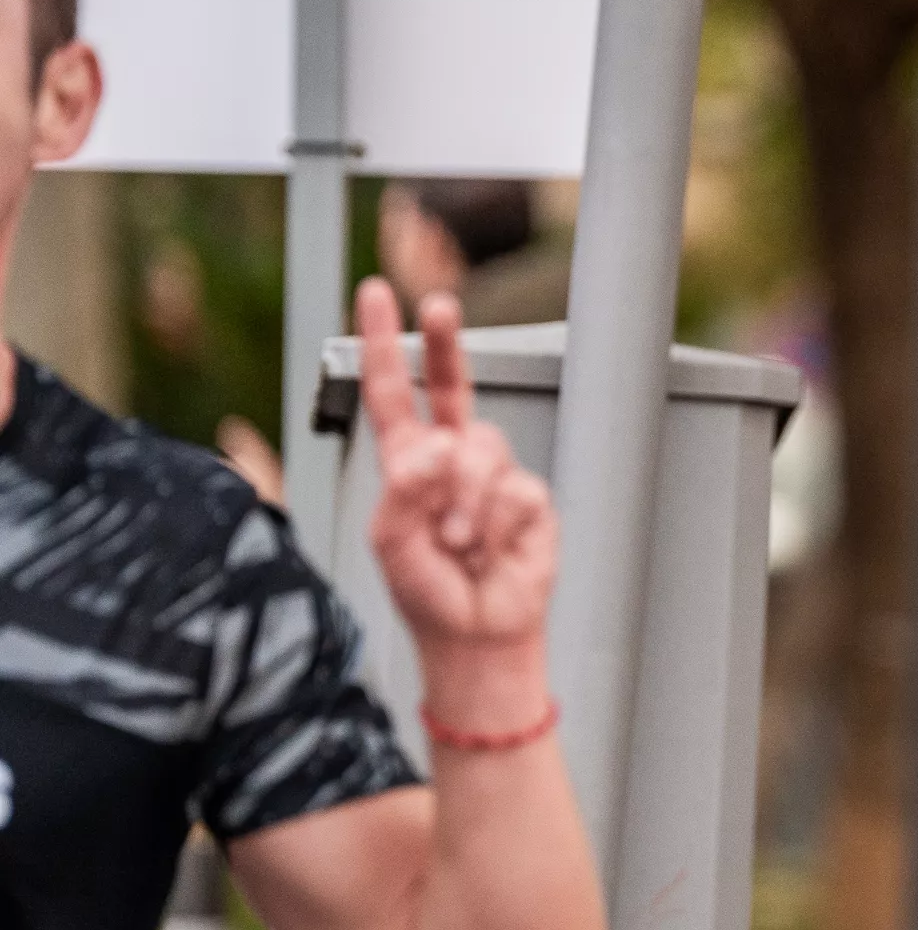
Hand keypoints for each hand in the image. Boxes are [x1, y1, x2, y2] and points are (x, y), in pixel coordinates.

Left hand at [357, 280, 558, 658]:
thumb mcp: (389, 542)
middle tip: (441, 307)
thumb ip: (402, 492)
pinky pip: (515, 491)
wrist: (476, 634)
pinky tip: (489, 550)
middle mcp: (451, 458)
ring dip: (465, 502)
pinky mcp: (529, 500)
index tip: (375, 294)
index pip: (392, 392)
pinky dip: (495, 525)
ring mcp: (493, 477)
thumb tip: (431, 450)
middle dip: (445, 343)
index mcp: (406, 461)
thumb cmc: (426, 590)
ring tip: (458, 543)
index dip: (381, 342)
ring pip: (483, 449)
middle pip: (453, 387)